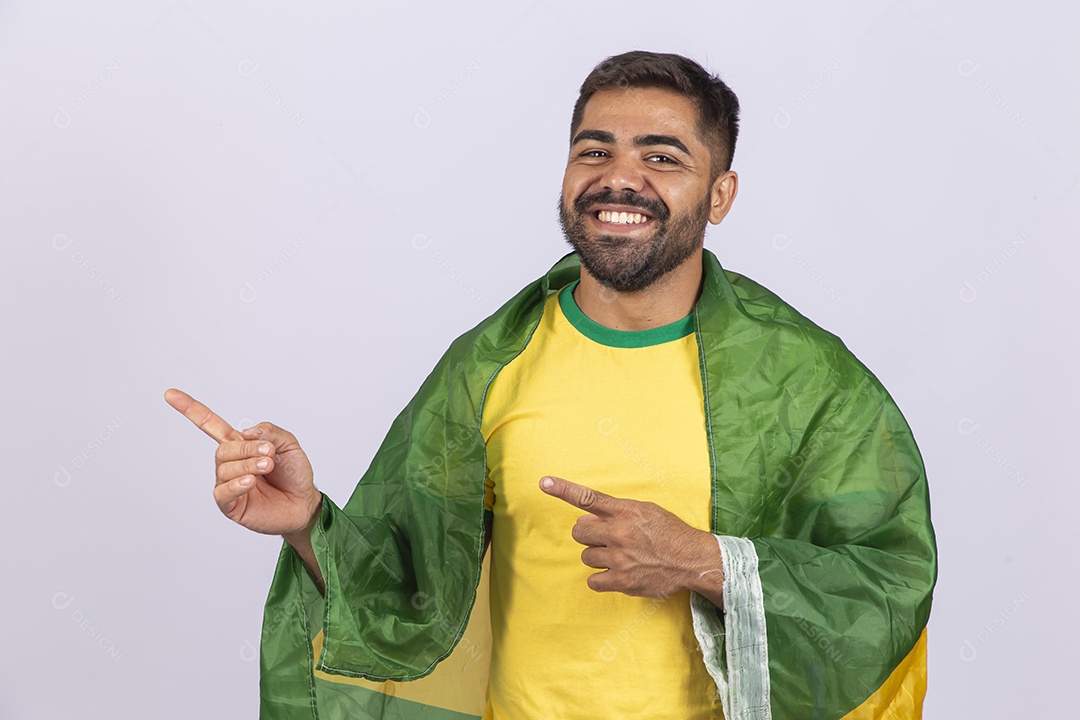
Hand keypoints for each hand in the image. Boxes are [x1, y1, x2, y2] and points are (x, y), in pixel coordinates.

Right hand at [164, 388, 320, 536]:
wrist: (304, 503)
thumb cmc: (294, 474)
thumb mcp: (289, 444)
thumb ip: (271, 431)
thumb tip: (246, 430)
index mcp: (240, 445)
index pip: (210, 425)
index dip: (191, 409)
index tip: (170, 394)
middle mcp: (230, 463)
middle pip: (223, 449)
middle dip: (247, 448)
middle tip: (270, 452)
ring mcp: (228, 484)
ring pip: (225, 468)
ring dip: (248, 465)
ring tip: (268, 466)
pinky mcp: (230, 505)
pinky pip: (223, 492)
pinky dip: (236, 485)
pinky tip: (250, 482)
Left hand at [539, 476, 722, 597]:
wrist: (691, 559)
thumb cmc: (668, 532)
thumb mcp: (645, 510)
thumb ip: (616, 512)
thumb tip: (585, 520)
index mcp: (625, 511)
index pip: (588, 498)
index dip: (563, 489)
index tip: (543, 482)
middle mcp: (620, 532)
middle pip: (579, 533)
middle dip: (588, 536)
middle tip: (604, 539)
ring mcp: (620, 558)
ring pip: (586, 557)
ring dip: (598, 557)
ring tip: (619, 556)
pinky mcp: (623, 581)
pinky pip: (593, 580)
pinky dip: (601, 578)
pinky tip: (617, 573)